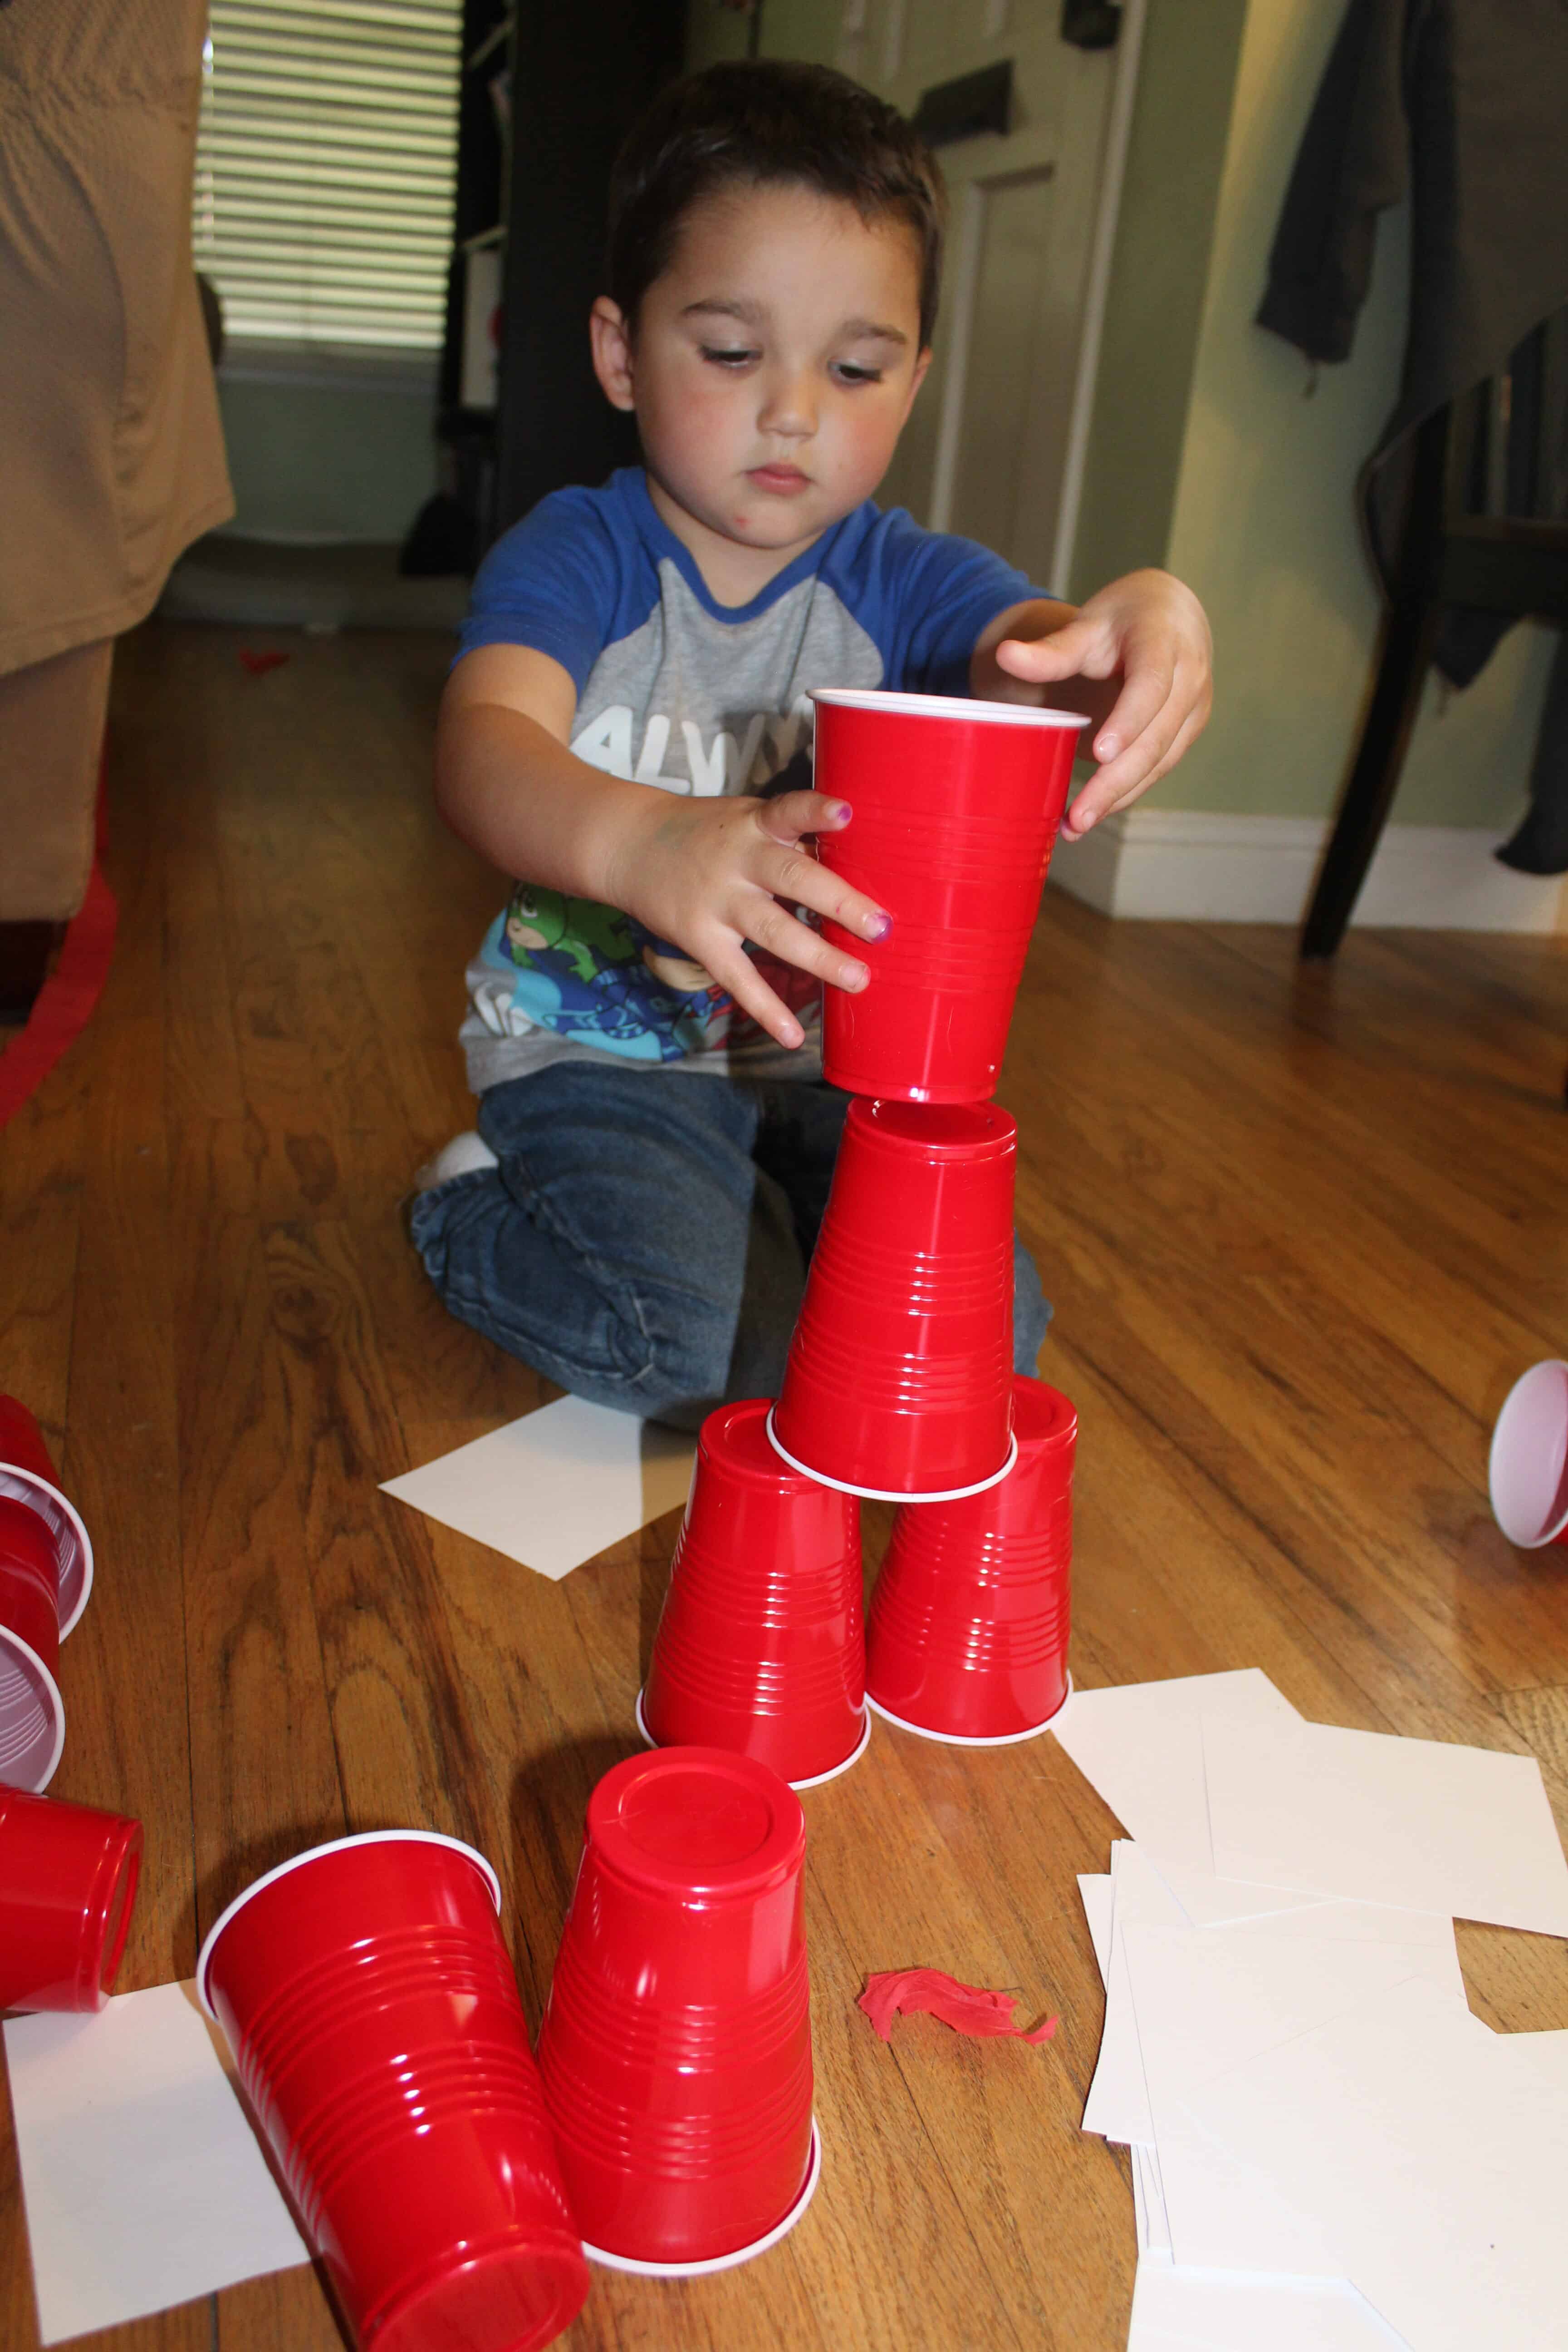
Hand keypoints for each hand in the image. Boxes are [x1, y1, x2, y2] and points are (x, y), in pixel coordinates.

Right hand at [605, 788, 891, 1049]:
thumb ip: (792, 844)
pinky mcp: (700, 938)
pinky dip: (765, 1008)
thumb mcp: (746, 822)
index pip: (788, 810)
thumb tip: (858, 873)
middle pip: (793, 878)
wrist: (630, 845)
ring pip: (773, 931)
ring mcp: (718, 901)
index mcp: (756, 824)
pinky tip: (792, 1036)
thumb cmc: (708, 834)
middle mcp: (739, 860)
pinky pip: (738, 977)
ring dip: (819, 958)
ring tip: (858, 980)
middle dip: (840, 904)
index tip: (846, 814)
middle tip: (881, 927)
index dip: (815, 811)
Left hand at [993, 570, 1211, 836]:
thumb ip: (1052, 649)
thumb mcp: (1089, 625)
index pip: (1151, 685)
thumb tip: (1005, 655)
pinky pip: (1159, 767)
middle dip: (1116, 781)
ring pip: (1160, 760)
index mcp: (1166, 641)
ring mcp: (1194, 709)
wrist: (1170, 615)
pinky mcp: (1187, 731)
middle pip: (1155, 737)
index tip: (1101, 753)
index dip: (1128, 720)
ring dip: (1119, 796)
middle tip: (1078, 815)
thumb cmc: (1125, 619)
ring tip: (1077, 824)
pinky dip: (1127, 791)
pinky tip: (1094, 811)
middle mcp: (1190, 677)